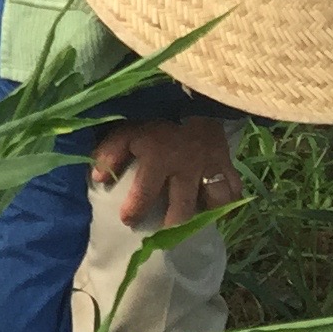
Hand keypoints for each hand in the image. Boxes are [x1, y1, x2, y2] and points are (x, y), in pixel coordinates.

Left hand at [90, 116, 239, 231]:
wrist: (191, 95)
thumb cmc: (154, 117)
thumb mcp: (126, 130)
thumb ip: (110, 153)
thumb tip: (99, 178)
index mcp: (159, 157)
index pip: (145, 192)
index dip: (135, 210)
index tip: (128, 221)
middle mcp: (187, 166)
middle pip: (183, 207)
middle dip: (173, 225)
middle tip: (165, 236)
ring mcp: (210, 166)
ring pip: (215, 200)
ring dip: (205, 213)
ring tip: (194, 221)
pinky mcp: (227, 162)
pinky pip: (234, 188)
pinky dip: (228, 199)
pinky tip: (217, 206)